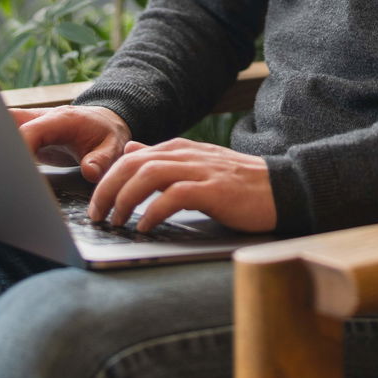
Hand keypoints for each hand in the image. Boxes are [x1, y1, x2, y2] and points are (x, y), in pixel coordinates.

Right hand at [12, 104, 130, 180]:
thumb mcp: (112, 148)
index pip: (31, 131)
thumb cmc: (107, 135)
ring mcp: (32, 123)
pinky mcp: (27, 132)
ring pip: (2, 122)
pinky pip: (6, 131)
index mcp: (61, 119)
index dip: (20, 148)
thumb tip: (89, 171)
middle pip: (8, 120)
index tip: (14, 169)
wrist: (104, 123)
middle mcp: (42, 117)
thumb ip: (101, 160)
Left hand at [88, 138, 276, 233]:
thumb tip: (130, 149)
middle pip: (132, 164)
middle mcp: (184, 155)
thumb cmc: (236, 183)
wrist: (280, 188)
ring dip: (125, 199)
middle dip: (108, 190)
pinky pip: (174, 196)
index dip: (107, 180)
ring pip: (148, 176)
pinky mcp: (213, 190)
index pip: (129, 158)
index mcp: (178, 149)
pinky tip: (145, 227)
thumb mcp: (195, 165)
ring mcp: (199, 170)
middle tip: (97, 215)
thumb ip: (162, 159)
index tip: (96, 204)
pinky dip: (154, 211)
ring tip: (116, 222)